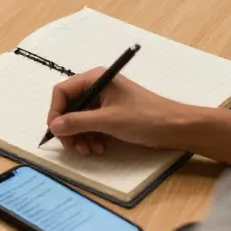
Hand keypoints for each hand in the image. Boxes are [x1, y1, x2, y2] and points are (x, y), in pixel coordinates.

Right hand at [46, 69, 192, 155]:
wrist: (177, 128)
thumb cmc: (145, 118)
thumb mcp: (108, 121)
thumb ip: (78, 122)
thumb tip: (54, 126)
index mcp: (95, 79)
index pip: (62, 92)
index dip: (56, 112)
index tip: (56, 133)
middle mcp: (97, 87)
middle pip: (70, 107)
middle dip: (69, 128)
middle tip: (73, 147)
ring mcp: (105, 101)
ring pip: (80, 119)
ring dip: (80, 136)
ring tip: (89, 151)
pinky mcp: (112, 114)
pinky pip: (92, 125)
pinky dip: (92, 137)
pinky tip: (100, 148)